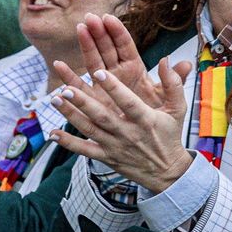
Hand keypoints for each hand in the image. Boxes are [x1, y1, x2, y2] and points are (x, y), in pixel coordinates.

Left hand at [49, 61, 193, 191]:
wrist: (167, 171)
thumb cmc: (170, 135)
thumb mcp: (178, 109)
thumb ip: (173, 84)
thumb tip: (167, 60)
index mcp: (146, 120)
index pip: (128, 102)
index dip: (114, 88)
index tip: (99, 73)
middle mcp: (128, 133)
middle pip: (103, 116)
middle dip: (84, 102)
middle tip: (66, 89)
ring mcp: (115, 146)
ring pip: (90, 130)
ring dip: (71, 115)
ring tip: (55, 100)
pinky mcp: (106, 157)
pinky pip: (84, 150)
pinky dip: (68, 143)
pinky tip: (53, 133)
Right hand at [68, 13, 182, 110]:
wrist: (148, 137)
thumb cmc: (158, 114)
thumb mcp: (170, 99)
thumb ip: (175, 82)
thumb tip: (185, 64)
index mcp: (136, 69)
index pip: (125, 46)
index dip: (117, 31)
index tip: (108, 18)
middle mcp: (118, 72)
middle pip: (107, 48)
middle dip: (99, 32)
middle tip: (90, 18)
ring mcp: (103, 83)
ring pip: (92, 61)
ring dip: (85, 46)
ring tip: (79, 30)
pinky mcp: (93, 97)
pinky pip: (79, 85)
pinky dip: (69, 76)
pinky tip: (59, 65)